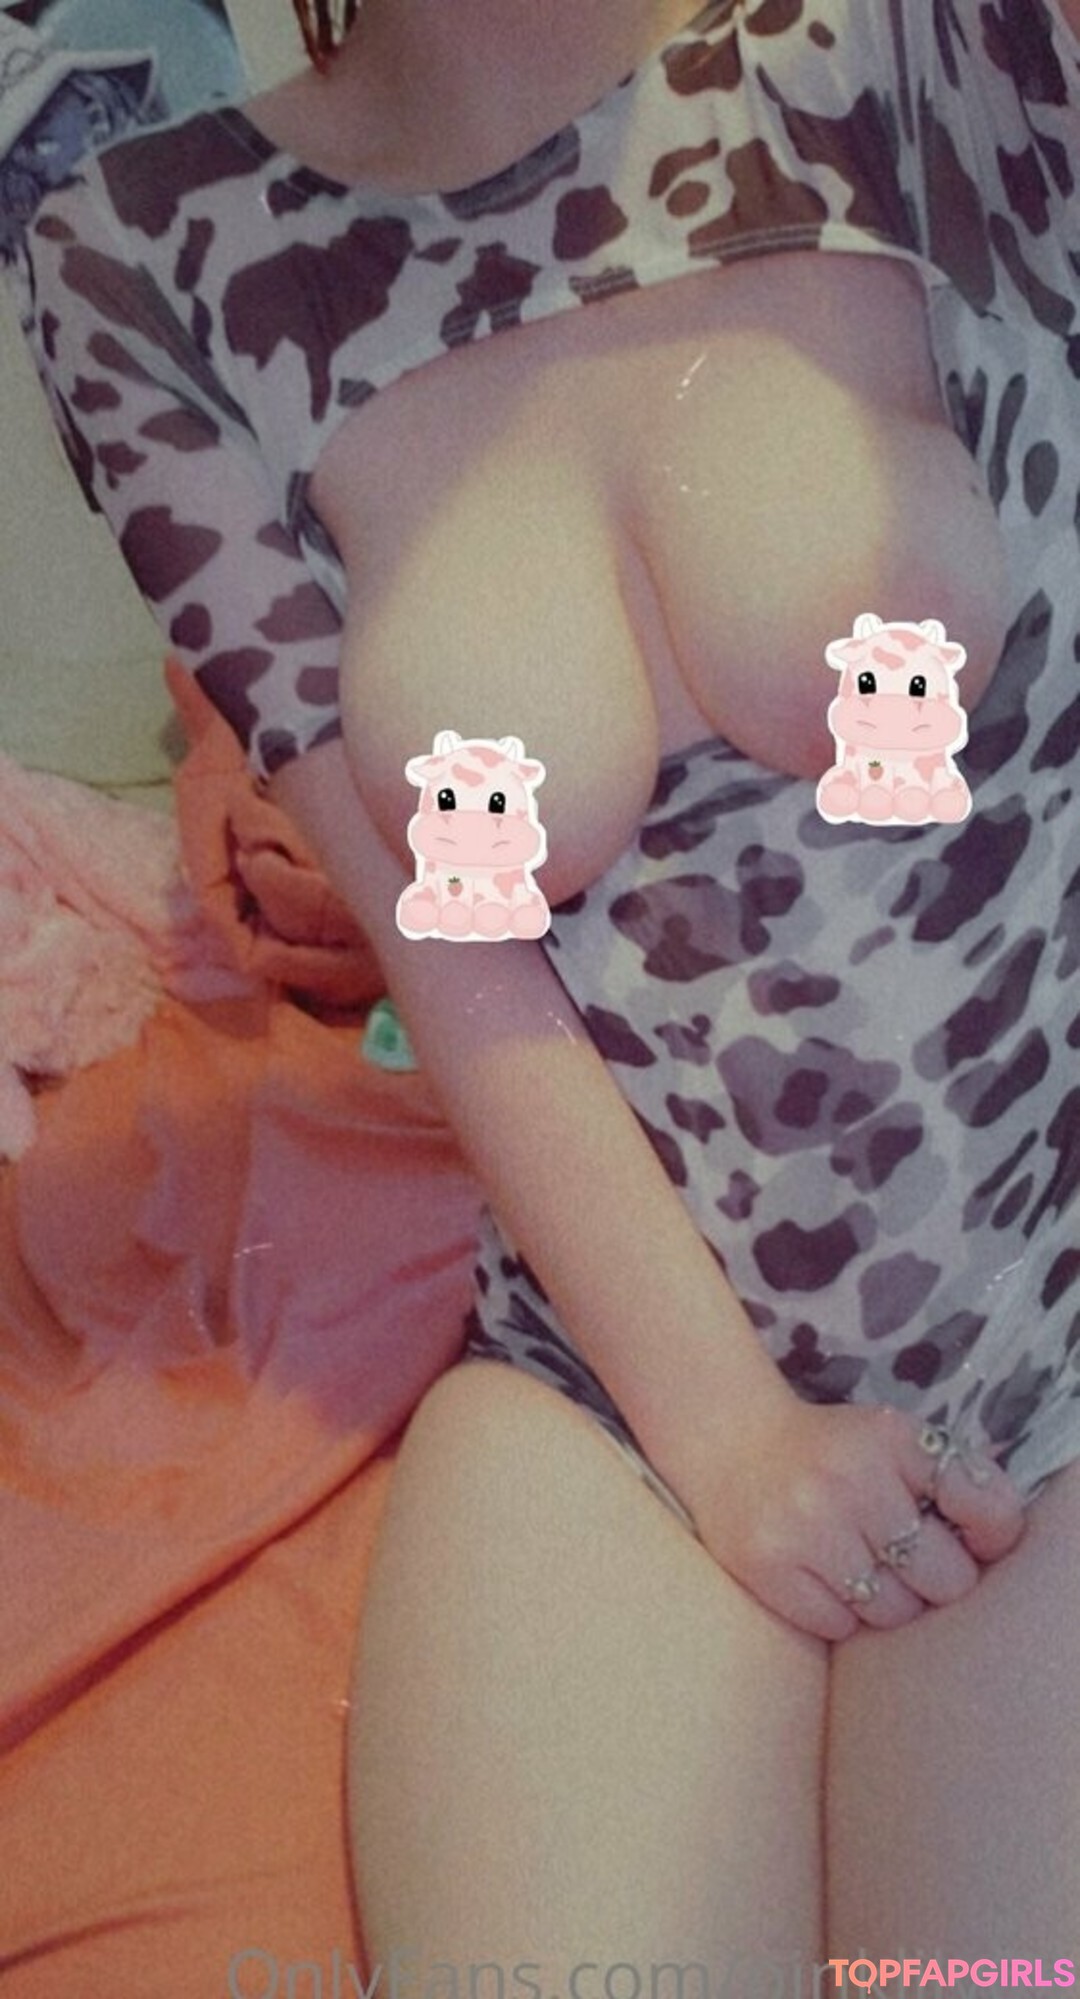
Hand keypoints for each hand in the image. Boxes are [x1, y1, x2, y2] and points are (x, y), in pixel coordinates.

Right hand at [681, 1399, 1025, 1641]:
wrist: (727, 1440)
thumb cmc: (828, 1451)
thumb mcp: (893, 1441)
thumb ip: (953, 1480)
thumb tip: (995, 1544)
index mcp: (894, 1440)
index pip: (980, 1504)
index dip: (989, 1534)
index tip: (973, 1540)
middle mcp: (852, 1479)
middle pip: (944, 1578)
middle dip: (934, 1578)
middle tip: (907, 1561)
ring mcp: (807, 1526)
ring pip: (891, 1610)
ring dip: (887, 1601)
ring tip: (862, 1568)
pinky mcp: (769, 1566)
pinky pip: (839, 1625)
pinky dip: (840, 1613)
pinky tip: (823, 1577)